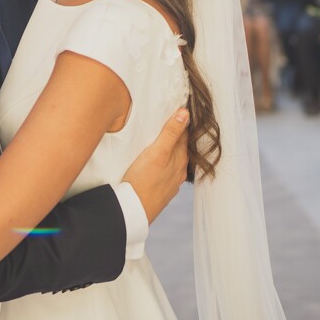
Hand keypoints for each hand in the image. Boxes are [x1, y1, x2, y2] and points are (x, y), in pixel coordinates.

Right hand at [121, 108, 189, 222]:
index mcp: (180, 158)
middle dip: (176, 134)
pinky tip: (158, 163)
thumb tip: (186, 113)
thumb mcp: (157, 152)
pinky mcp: (163, 190)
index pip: (184, 134)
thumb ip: (171, 133)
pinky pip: (167, 172)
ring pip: (174, 161)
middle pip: (180, 147)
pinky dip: (165, 164)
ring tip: (163, 140)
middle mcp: (180, 170)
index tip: (179, 108)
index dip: (181, 120)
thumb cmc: (143, 181)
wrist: (133, 211)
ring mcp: (172, 181)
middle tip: (169, 120)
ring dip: (170, 150)